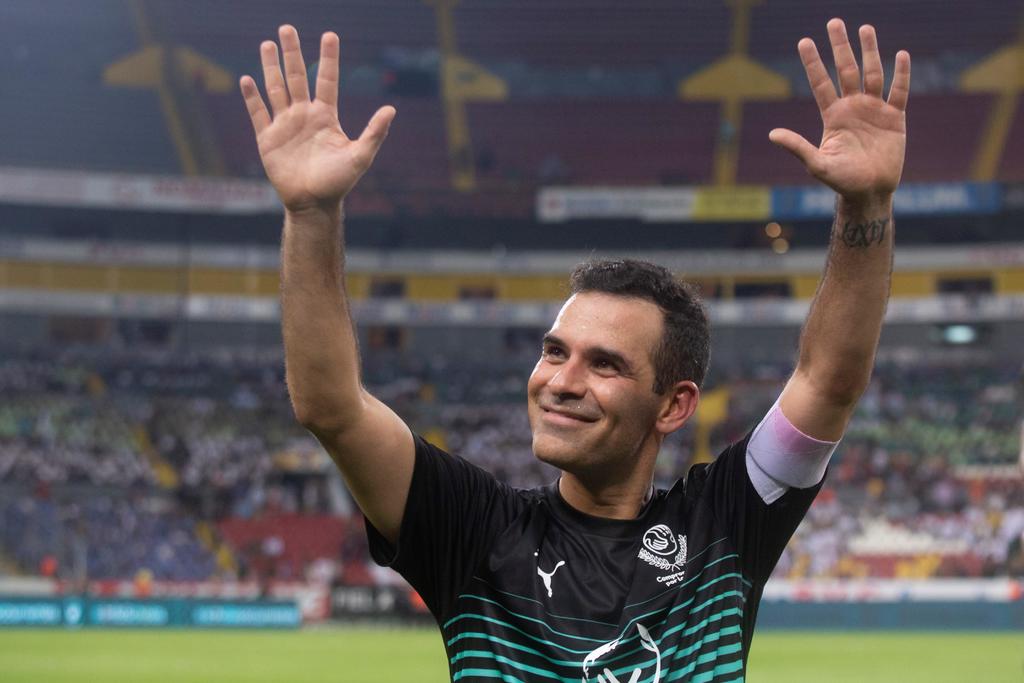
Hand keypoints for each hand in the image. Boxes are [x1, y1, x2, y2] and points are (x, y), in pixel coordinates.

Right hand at [240, 25, 395, 212]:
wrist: (314, 203)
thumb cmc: (338, 182)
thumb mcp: (360, 156)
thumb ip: (375, 133)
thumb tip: (391, 109)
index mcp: (325, 116)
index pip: (327, 80)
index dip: (328, 58)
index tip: (330, 35)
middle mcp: (304, 115)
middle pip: (296, 76)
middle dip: (291, 53)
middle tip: (287, 27)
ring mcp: (285, 125)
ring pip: (275, 89)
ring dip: (271, 67)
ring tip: (267, 44)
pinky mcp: (268, 139)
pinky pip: (258, 113)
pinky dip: (252, 97)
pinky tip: (247, 79)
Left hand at [769, 19, 909, 206]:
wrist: (869, 192)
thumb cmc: (841, 181)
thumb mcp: (817, 164)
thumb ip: (797, 147)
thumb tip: (772, 134)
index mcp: (833, 116)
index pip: (820, 83)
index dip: (813, 63)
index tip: (804, 41)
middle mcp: (852, 107)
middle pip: (845, 70)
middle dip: (840, 46)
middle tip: (834, 22)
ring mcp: (874, 110)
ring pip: (872, 74)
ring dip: (869, 51)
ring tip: (865, 28)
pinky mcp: (895, 118)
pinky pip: (899, 91)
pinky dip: (902, 74)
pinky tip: (901, 55)